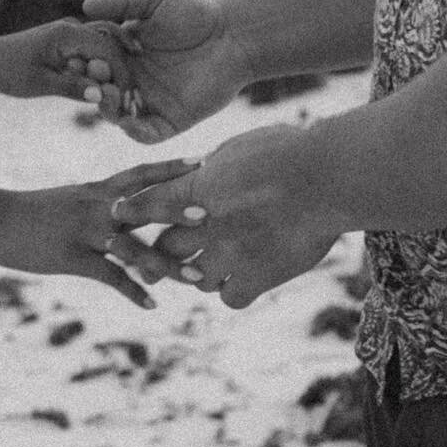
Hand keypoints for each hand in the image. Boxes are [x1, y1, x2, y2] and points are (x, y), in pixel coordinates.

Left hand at [0, 18, 133, 116]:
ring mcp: (71, 35)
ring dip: (113, 73)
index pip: (108, 50)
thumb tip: (101, 96)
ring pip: (103, 51)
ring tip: (121, 98)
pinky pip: (92, 55)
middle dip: (122, 72)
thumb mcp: (40, 83)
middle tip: (132, 99)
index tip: (128, 99)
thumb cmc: (8, 71)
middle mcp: (73, 28)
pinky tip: (106, 92)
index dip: (122, 75)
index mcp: (68, 32)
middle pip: (111, 47)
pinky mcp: (68, 45)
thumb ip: (72, 87)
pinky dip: (101, 72)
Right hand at [0, 158, 205, 308]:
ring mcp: (85, 232)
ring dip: (168, 265)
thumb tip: (120, 206)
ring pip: (135, 248)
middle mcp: (97, 206)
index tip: (203, 159)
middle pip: (144, 206)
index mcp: (97, 190)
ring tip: (198, 278)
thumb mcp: (69, 199)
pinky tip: (152, 304)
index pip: (140, 173)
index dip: (171, 167)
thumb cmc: (31, 210)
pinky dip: (132, 291)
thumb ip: (96, 202)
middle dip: (178, 212)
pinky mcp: (73, 258)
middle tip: (212, 214)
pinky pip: (109, 276)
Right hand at [75, 0, 245, 142]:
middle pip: (101, 89)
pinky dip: (134, 132)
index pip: (95, 61)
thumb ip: (122, 1)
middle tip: (91, 75)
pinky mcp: (171, 121)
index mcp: (125, 53)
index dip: (83, 60)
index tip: (73, 55)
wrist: (235, 37)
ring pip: (118, 114)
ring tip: (105, 96)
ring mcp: (151, 102)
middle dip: (91, 85)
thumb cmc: (195, 12)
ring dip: (107, 109)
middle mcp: (133, 79)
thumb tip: (86, 4)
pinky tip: (128, 121)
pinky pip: (147, 134)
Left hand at [109, 127, 345, 308]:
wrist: (326, 178)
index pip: (150, 205)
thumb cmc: (287, 152)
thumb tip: (197, 173)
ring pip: (195, 278)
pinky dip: (232, 289)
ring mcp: (231, 255)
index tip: (120, 214)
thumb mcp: (237, 149)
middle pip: (166, 249)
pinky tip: (242, 279)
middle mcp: (207, 226)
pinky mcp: (258, 277)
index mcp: (198, 190)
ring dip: (201, 271)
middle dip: (163, 251)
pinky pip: (230, 297)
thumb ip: (210, 168)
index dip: (134, 210)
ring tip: (214, 263)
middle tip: (161, 255)